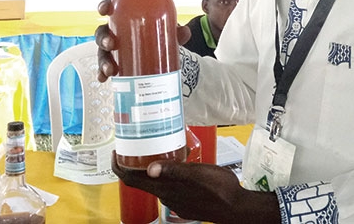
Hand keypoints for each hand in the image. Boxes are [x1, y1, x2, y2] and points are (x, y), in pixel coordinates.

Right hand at [95, 0, 192, 82]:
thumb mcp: (166, 29)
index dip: (105, 6)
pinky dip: (102, 74)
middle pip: (102, 32)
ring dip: (103, 60)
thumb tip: (184, 33)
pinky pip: (105, 68)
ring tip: (110, 70)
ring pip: (102, 52)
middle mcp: (116, 31)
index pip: (112, 8)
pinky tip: (103, 80)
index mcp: (125, 16)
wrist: (161, 50)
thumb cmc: (157, 32)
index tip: (104, 10)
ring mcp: (114, 49)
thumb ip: (175, 30)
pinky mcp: (116, 63)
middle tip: (111, 45)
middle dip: (103, 39)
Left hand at [112, 152, 280, 223]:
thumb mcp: (198, 174)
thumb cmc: (220, 189)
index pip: (132, 180)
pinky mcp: (185, 203)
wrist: (238, 209)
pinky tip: (177, 163)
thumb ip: (174, 171)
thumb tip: (149, 168)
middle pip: (142, 181)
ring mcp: (176, 202)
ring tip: (159, 148)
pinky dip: (166, 175)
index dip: (119, 167)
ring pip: (157, 183)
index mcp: (165, 189)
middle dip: (136, 164)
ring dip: (152, 168)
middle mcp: (166, 197)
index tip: (116, 152)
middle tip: (138, 144)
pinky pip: (169, 187)